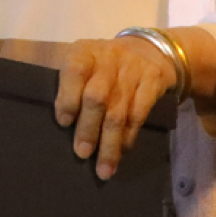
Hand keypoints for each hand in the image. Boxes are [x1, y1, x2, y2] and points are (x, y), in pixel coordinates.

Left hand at [54, 35, 177, 180]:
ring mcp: (132, 70)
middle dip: (88, 129)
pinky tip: (122, 151)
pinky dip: (129, 136)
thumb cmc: (103, 63)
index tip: (64, 122)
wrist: (149, 48)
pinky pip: (139, 114)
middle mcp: (108, 59)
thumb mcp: (84, 61)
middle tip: (82, 153)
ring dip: (110, 144)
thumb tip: (62, 124)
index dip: (68, 97)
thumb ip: (70, 84)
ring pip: (119, 112)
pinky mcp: (153, 82)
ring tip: (104, 168)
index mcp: (84, 52)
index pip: (74, 72)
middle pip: (97, 97)